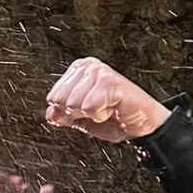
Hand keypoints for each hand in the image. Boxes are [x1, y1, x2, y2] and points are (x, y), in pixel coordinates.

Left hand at [46, 58, 170, 142]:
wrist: (142, 126)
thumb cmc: (114, 118)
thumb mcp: (80, 118)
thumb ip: (61, 114)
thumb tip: (50, 114)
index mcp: (77, 70)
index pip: (52, 97)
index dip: (67, 111)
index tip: (86, 109)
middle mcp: (87, 66)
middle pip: (60, 100)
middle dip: (77, 112)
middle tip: (98, 109)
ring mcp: (99, 72)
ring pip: (73, 104)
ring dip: (91, 113)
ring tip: (106, 108)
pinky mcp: (110, 81)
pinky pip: (89, 107)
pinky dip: (100, 114)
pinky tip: (113, 108)